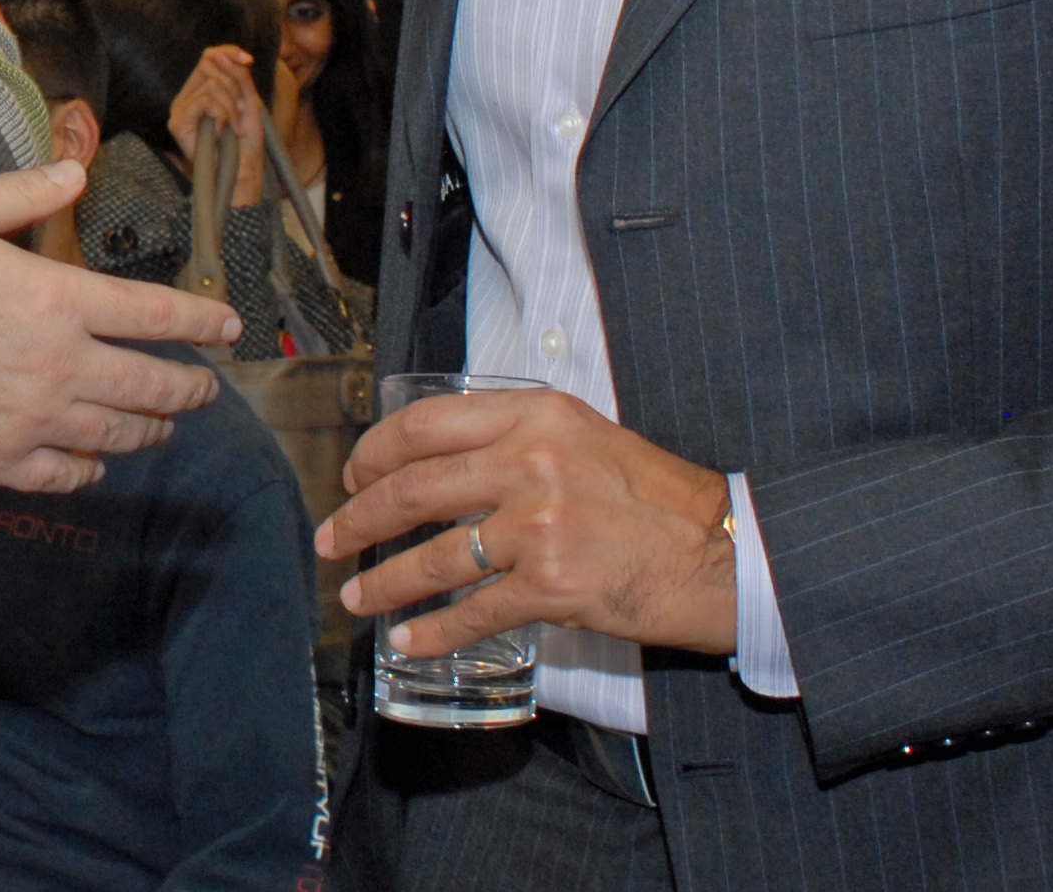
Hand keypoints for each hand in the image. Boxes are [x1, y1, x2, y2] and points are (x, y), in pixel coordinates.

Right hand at [0, 160, 240, 493]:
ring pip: (120, 435)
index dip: (201, 321)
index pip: (154, 313)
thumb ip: (22, 192)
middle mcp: (61, 365)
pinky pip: (67, 476)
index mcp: (57, 299)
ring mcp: (35, 420)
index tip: (229, 328)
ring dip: (151, 430)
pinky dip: (91, 471)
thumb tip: (73, 171)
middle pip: (152, 385)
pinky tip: (96, 465)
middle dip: (190, 387)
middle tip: (205, 388)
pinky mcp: (2, 462)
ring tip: (163, 426)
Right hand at [168, 45, 268, 206]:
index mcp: (200, 90)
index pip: (209, 56)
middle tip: (240, 115)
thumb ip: (238, 75)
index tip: (250, 60)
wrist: (243, 172)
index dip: (230, 52)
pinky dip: (222, 114)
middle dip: (235, 87)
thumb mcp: (247, 101)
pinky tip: (222, 131)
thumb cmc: (246, 142)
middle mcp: (186, 97)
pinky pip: (206, 100)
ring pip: (212, 85)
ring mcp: (179, 110)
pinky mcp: (177, 123)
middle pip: (210, 65)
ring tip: (233, 128)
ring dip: (232, 107)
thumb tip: (222, 56)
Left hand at [313, 387, 736, 658]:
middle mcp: (532, 461)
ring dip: (384, 580)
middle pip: (414, 488)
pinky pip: (473, 610)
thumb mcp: (583, 437)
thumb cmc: (654, 498)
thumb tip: (439, 463)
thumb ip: (516, 439)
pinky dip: (432, 628)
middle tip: (332, 537)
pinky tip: (408, 638)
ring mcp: (540, 525)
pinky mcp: (553, 586)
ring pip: (434, 555)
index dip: (374, 452)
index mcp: (535, 414)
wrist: (721, 552)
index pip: (426, 424)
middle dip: (359, 517)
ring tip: (355, 595)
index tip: (351, 475)